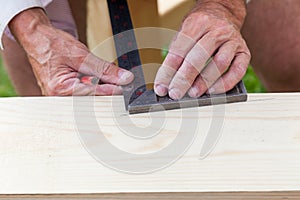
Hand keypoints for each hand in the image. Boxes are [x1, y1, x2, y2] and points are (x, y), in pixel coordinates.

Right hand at [9, 8, 133, 95]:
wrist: (36, 39)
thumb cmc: (51, 44)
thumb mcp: (81, 55)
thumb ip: (104, 69)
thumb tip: (124, 78)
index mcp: (62, 89)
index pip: (95, 94)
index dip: (114, 90)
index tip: (127, 86)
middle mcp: (60, 97)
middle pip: (93, 99)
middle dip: (108, 89)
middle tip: (121, 81)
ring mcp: (61, 97)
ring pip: (90, 97)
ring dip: (101, 87)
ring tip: (109, 78)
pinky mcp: (65, 93)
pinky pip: (84, 93)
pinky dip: (94, 85)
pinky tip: (99, 79)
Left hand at [154, 0, 250, 99]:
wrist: (223, 13)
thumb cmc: (200, 28)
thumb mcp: (183, 34)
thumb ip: (176, 57)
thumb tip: (166, 83)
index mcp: (196, 23)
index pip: (179, 51)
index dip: (168, 71)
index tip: (161, 87)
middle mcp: (216, 30)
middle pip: (198, 57)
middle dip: (184, 78)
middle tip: (175, 93)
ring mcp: (232, 40)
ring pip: (220, 63)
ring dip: (205, 82)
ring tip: (193, 93)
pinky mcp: (244, 52)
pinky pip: (238, 70)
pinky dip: (226, 83)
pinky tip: (213, 91)